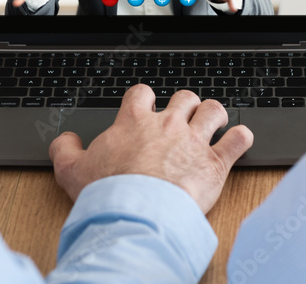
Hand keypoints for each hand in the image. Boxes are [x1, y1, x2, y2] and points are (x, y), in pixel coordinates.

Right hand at [49, 85, 253, 213]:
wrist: (139, 212)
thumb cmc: (108, 192)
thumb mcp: (71, 170)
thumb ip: (65, 150)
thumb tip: (65, 141)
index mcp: (134, 122)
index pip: (142, 93)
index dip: (145, 97)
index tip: (146, 105)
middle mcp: (167, 125)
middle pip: (183, 97)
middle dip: (185, 103)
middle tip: (184, 115)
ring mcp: (194, 141)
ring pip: (213, 111)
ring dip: (215, 114)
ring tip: (214, 121)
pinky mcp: (215, 163)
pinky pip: (237, 141)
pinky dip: (241, 138)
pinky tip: (239, 139)